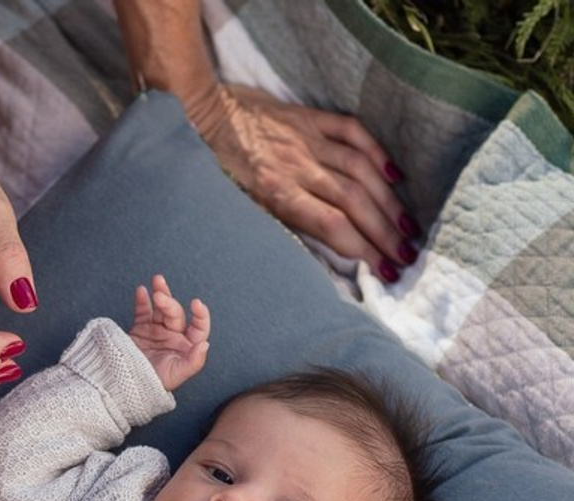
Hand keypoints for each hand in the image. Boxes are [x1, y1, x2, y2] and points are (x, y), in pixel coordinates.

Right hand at [128, 276, 209, 391]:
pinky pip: (143, 312)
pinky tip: (142, 291)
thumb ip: (194, 361)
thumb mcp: (177, 375)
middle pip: (175, 313)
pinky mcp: (140, 329)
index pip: (199, 327)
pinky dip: (142, 301)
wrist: (126, 386)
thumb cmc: (155, 383)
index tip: (196, 304)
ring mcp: (157, 331)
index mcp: (187, 345)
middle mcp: (174, 335)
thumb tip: (205, 344)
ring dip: (160, 293)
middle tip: (159, 296)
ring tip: (157, 281)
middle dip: (169, 302)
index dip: (200, 314)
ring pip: (161, 308)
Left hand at [192, 85, 417, 279]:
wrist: (205, 116)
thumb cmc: (219, 171)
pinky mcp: (310, 117)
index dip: (362, 250)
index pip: (332, 226)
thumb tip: (319, 245)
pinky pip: (352, 131)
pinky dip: (377, 152)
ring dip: (388, 201)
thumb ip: (279, 221)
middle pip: (353, 202)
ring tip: (408, 227)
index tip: (383, 270)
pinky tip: (395, 176)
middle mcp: (298, 168)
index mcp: (277, 195)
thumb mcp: (241, 207)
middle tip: (406, 256)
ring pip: (359, 171)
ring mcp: (307, 140)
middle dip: (384, 233)